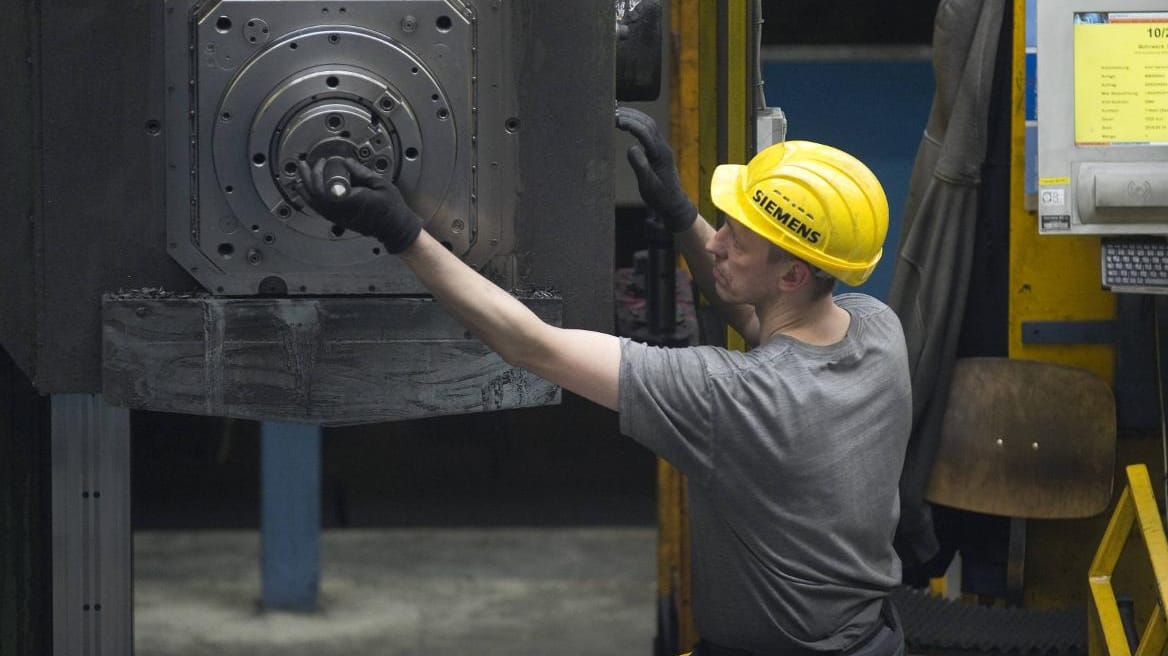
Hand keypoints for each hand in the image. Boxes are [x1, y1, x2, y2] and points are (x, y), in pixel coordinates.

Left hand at [296, 157, 423, 253]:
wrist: (394, 228)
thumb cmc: (391, 209)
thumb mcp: (381, 184)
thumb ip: (361, 172)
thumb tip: (346, 161)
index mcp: (352, 200)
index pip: (325, 187)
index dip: (319, 172)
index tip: (323, 161)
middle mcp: (342, 211)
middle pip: (315, 194)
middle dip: (308, 176)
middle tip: (306, 164)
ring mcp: (338, 217)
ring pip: (313, 203)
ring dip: (305, 187)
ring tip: (301, 174)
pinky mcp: (337, 220)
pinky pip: (317, 209)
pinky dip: (308, 198)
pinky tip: (306, 190)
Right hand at [615, 107, 697, 231]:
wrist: (673, 204)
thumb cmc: (661, 197)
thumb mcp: (648, 186)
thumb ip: (641, 167)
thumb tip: (631, 148)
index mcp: (661, 154)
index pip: (645, 132)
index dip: (630, 124)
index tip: (616, 119)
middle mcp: (662, 147)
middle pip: (648, 123)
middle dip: (630, 115)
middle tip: (612, 111)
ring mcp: (662, 147)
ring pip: (649, 124)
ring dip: (634, 116)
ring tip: (616, 111)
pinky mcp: (658, 150)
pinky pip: (648, 130)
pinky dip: (637, 123)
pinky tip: (626, 122)